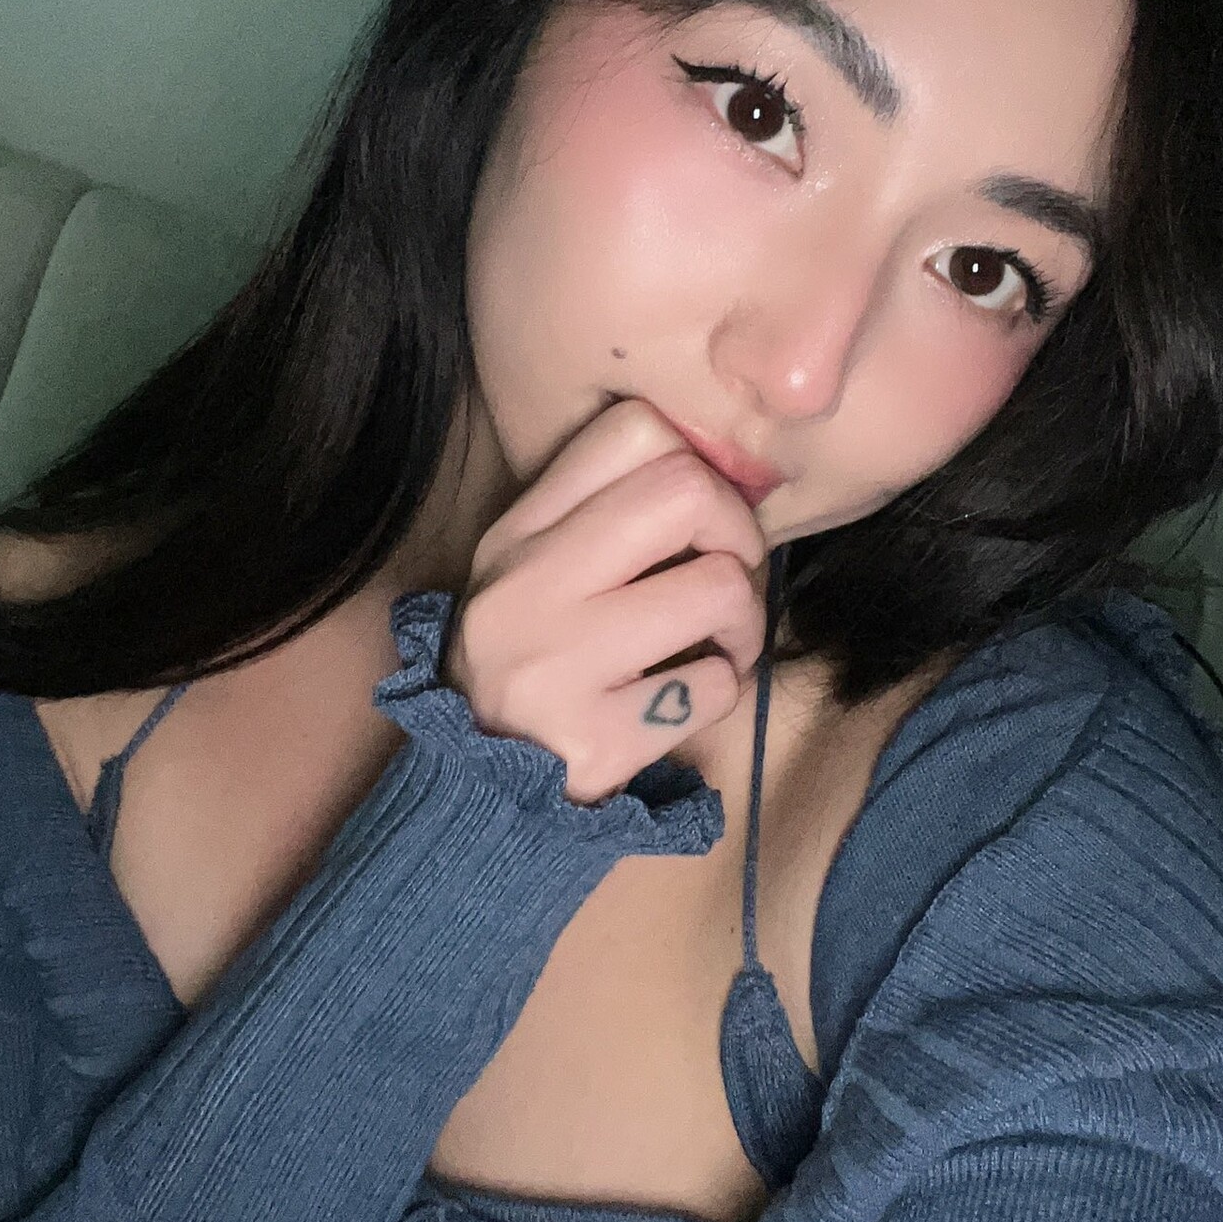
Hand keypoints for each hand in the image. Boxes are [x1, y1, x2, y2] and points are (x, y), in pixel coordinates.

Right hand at [442, 397, 768, 804]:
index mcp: (519, 531)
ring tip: (716, 649)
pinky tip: (683, 702)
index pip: (634, 430)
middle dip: (739, 534)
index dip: (699, 467)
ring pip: (719, 587)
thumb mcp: (538, 573)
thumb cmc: (536, 665)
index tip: (701, 522)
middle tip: (727, 582)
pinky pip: (715, 685)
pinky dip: (721, 692)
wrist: (479, 791)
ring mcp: (556, 664)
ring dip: (744, 625)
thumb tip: (724, 481)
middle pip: (685, 491)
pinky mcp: (593, 740)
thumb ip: (610, 516)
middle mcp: (527, 586)